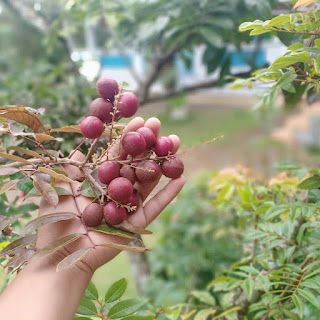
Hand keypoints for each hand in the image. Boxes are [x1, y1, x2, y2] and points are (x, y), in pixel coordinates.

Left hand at [36, 117, 185, 273]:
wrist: (60, 255)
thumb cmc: (55, 221)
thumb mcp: (59, 187)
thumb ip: (71, 168)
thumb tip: (79, 147)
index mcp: (99, 181)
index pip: (116, 155)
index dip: (127, 138)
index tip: (139, 120)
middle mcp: (116, 191)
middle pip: (135, 164)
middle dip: (147, 144)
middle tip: (160, 125)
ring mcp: (128, 206)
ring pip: (148, 182)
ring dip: (161, 163)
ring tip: (175, 144)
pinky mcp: (137, 224)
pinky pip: (155, 207)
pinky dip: (169, 195)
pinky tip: (182, 178)